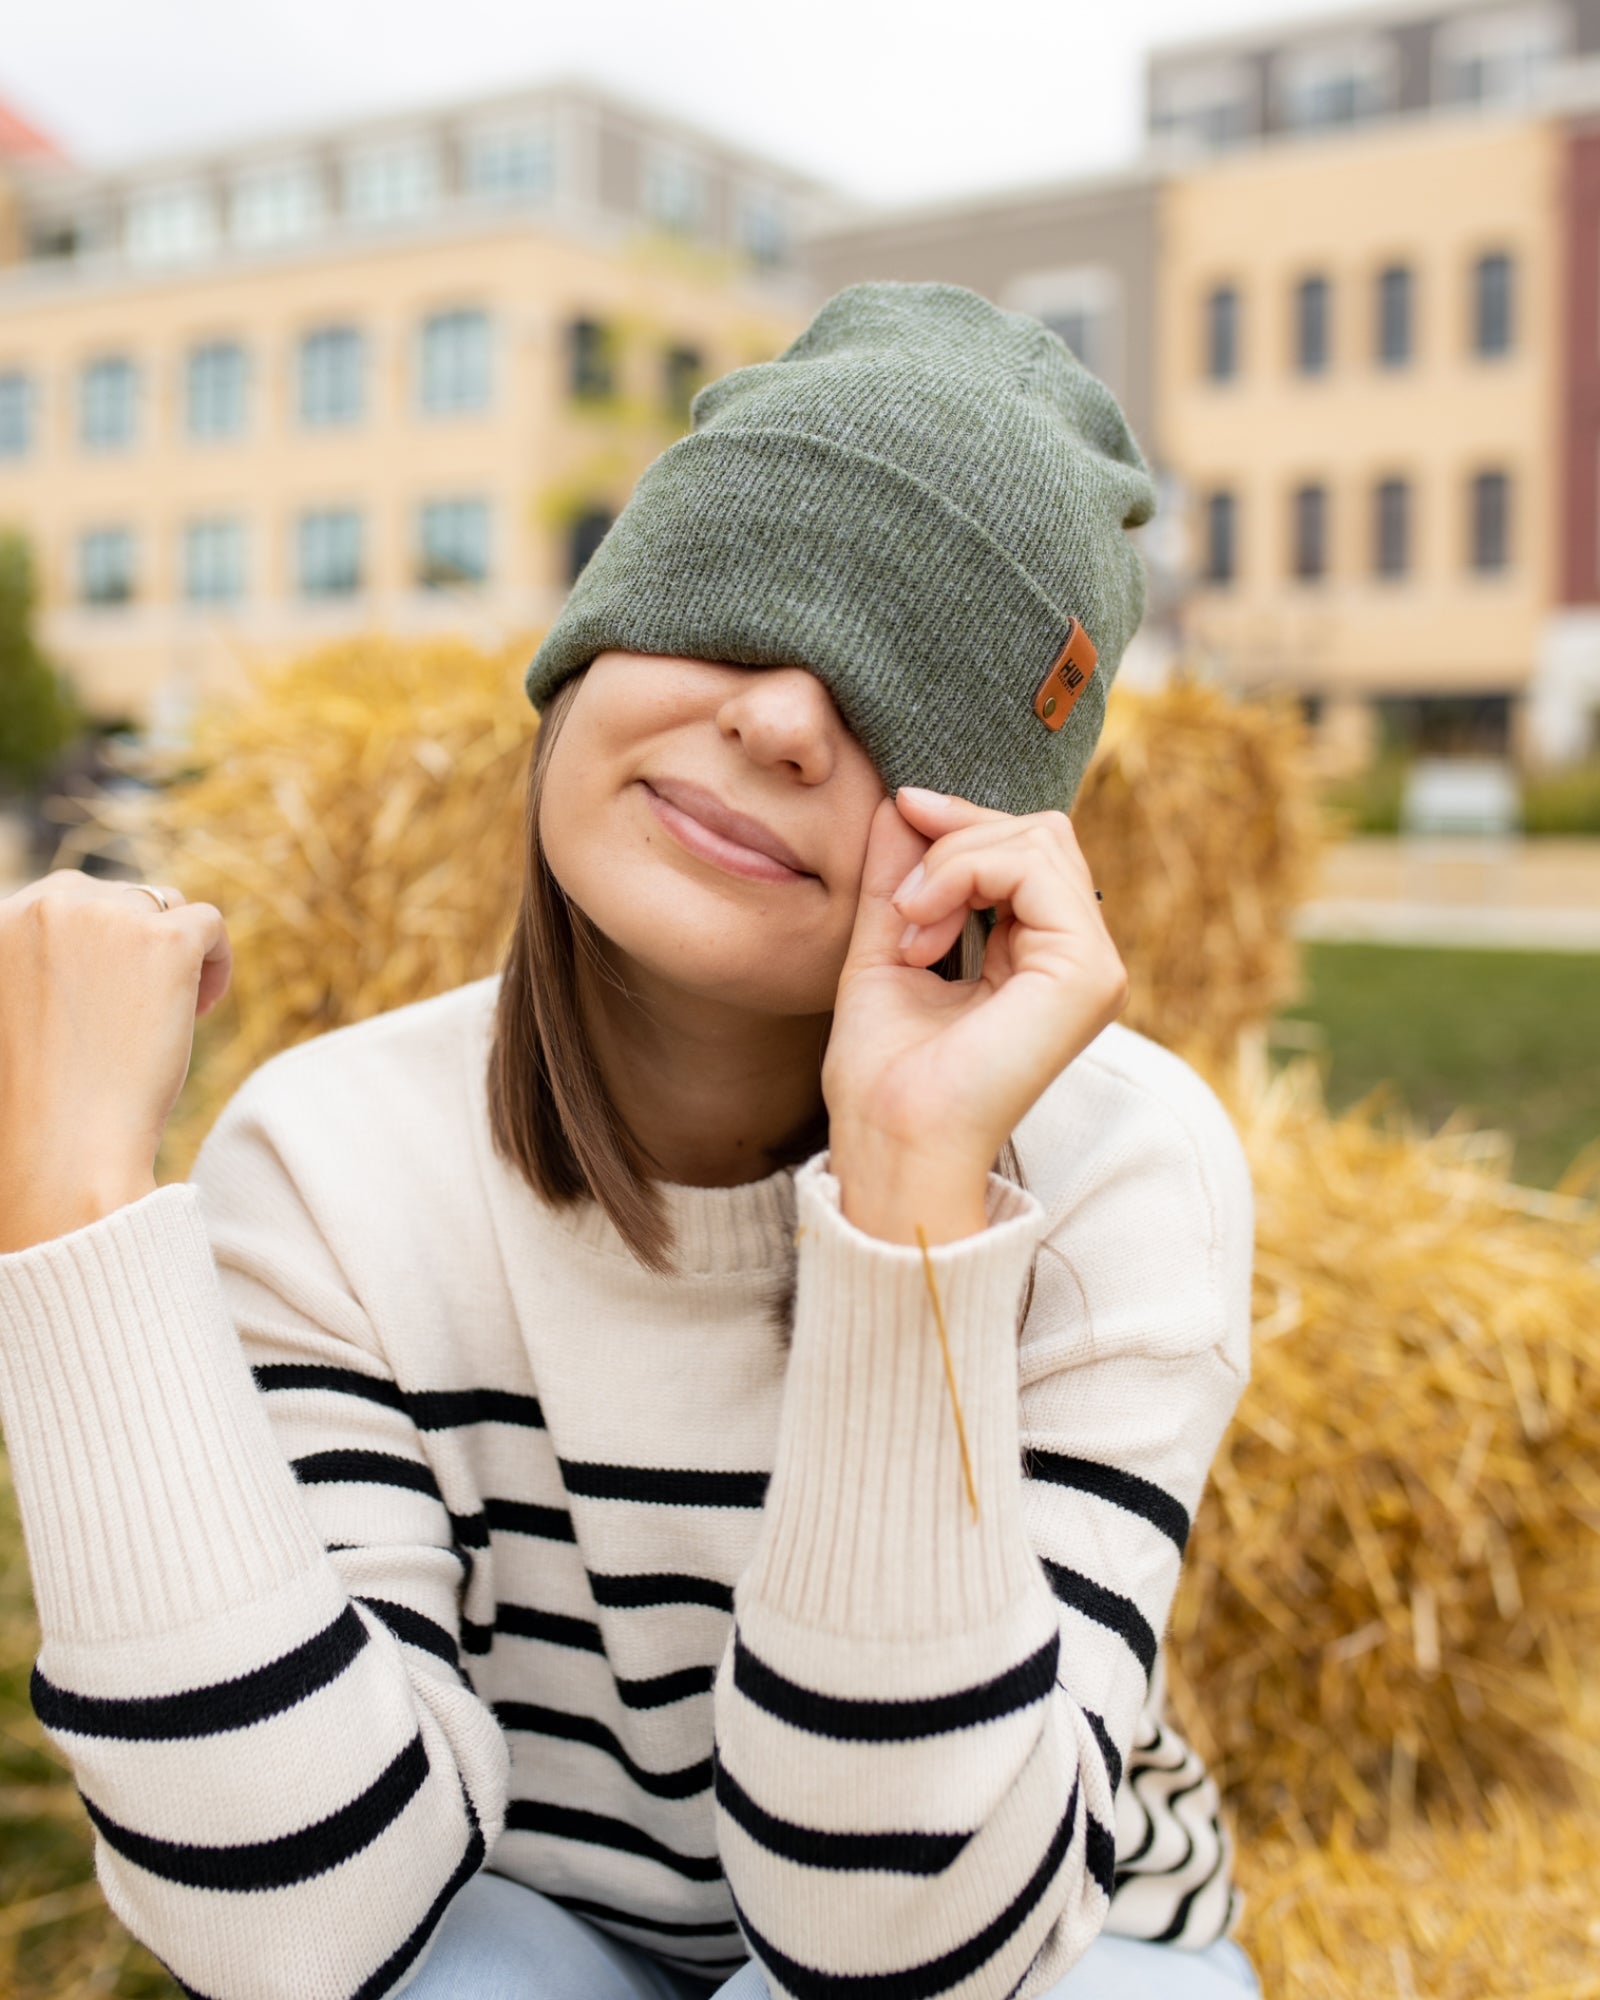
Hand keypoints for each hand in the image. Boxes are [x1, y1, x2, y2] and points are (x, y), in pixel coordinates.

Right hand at [0, 871, 231, 1250]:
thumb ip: (39, 971)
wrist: (60, 1149)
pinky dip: (216, 961)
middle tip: (138, 1011)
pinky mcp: (165, 940)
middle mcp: (44, 905)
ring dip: (174, 951)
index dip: (93, 948)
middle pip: (113, 898)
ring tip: (172, 1014)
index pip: (61, 903)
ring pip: (162, 906)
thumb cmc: (30, 1103)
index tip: (101, 999)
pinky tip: (201, 1010)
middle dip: (133, 945)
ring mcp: (106, 916)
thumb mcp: (16, 1013)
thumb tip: (92, 963)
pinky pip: (208, 923)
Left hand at [822, 787, 1127, 1242]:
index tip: (899, 813)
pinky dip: (965, 873)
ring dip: (952, 863)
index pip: (1027, 847)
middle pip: (1040, 831)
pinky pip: (1034, 867)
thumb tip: (903, 801)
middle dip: (956, 841)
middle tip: (901, 908)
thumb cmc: (885, 1074)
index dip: (961, 821)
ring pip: (1040, 838)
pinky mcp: (1087, 974)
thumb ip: (902, 878)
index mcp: (1043, 958)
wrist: (890, 1141)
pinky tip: (922, 930)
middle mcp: (1079, 960)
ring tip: (909, 929)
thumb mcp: (888, 947)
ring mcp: (1093, 967)